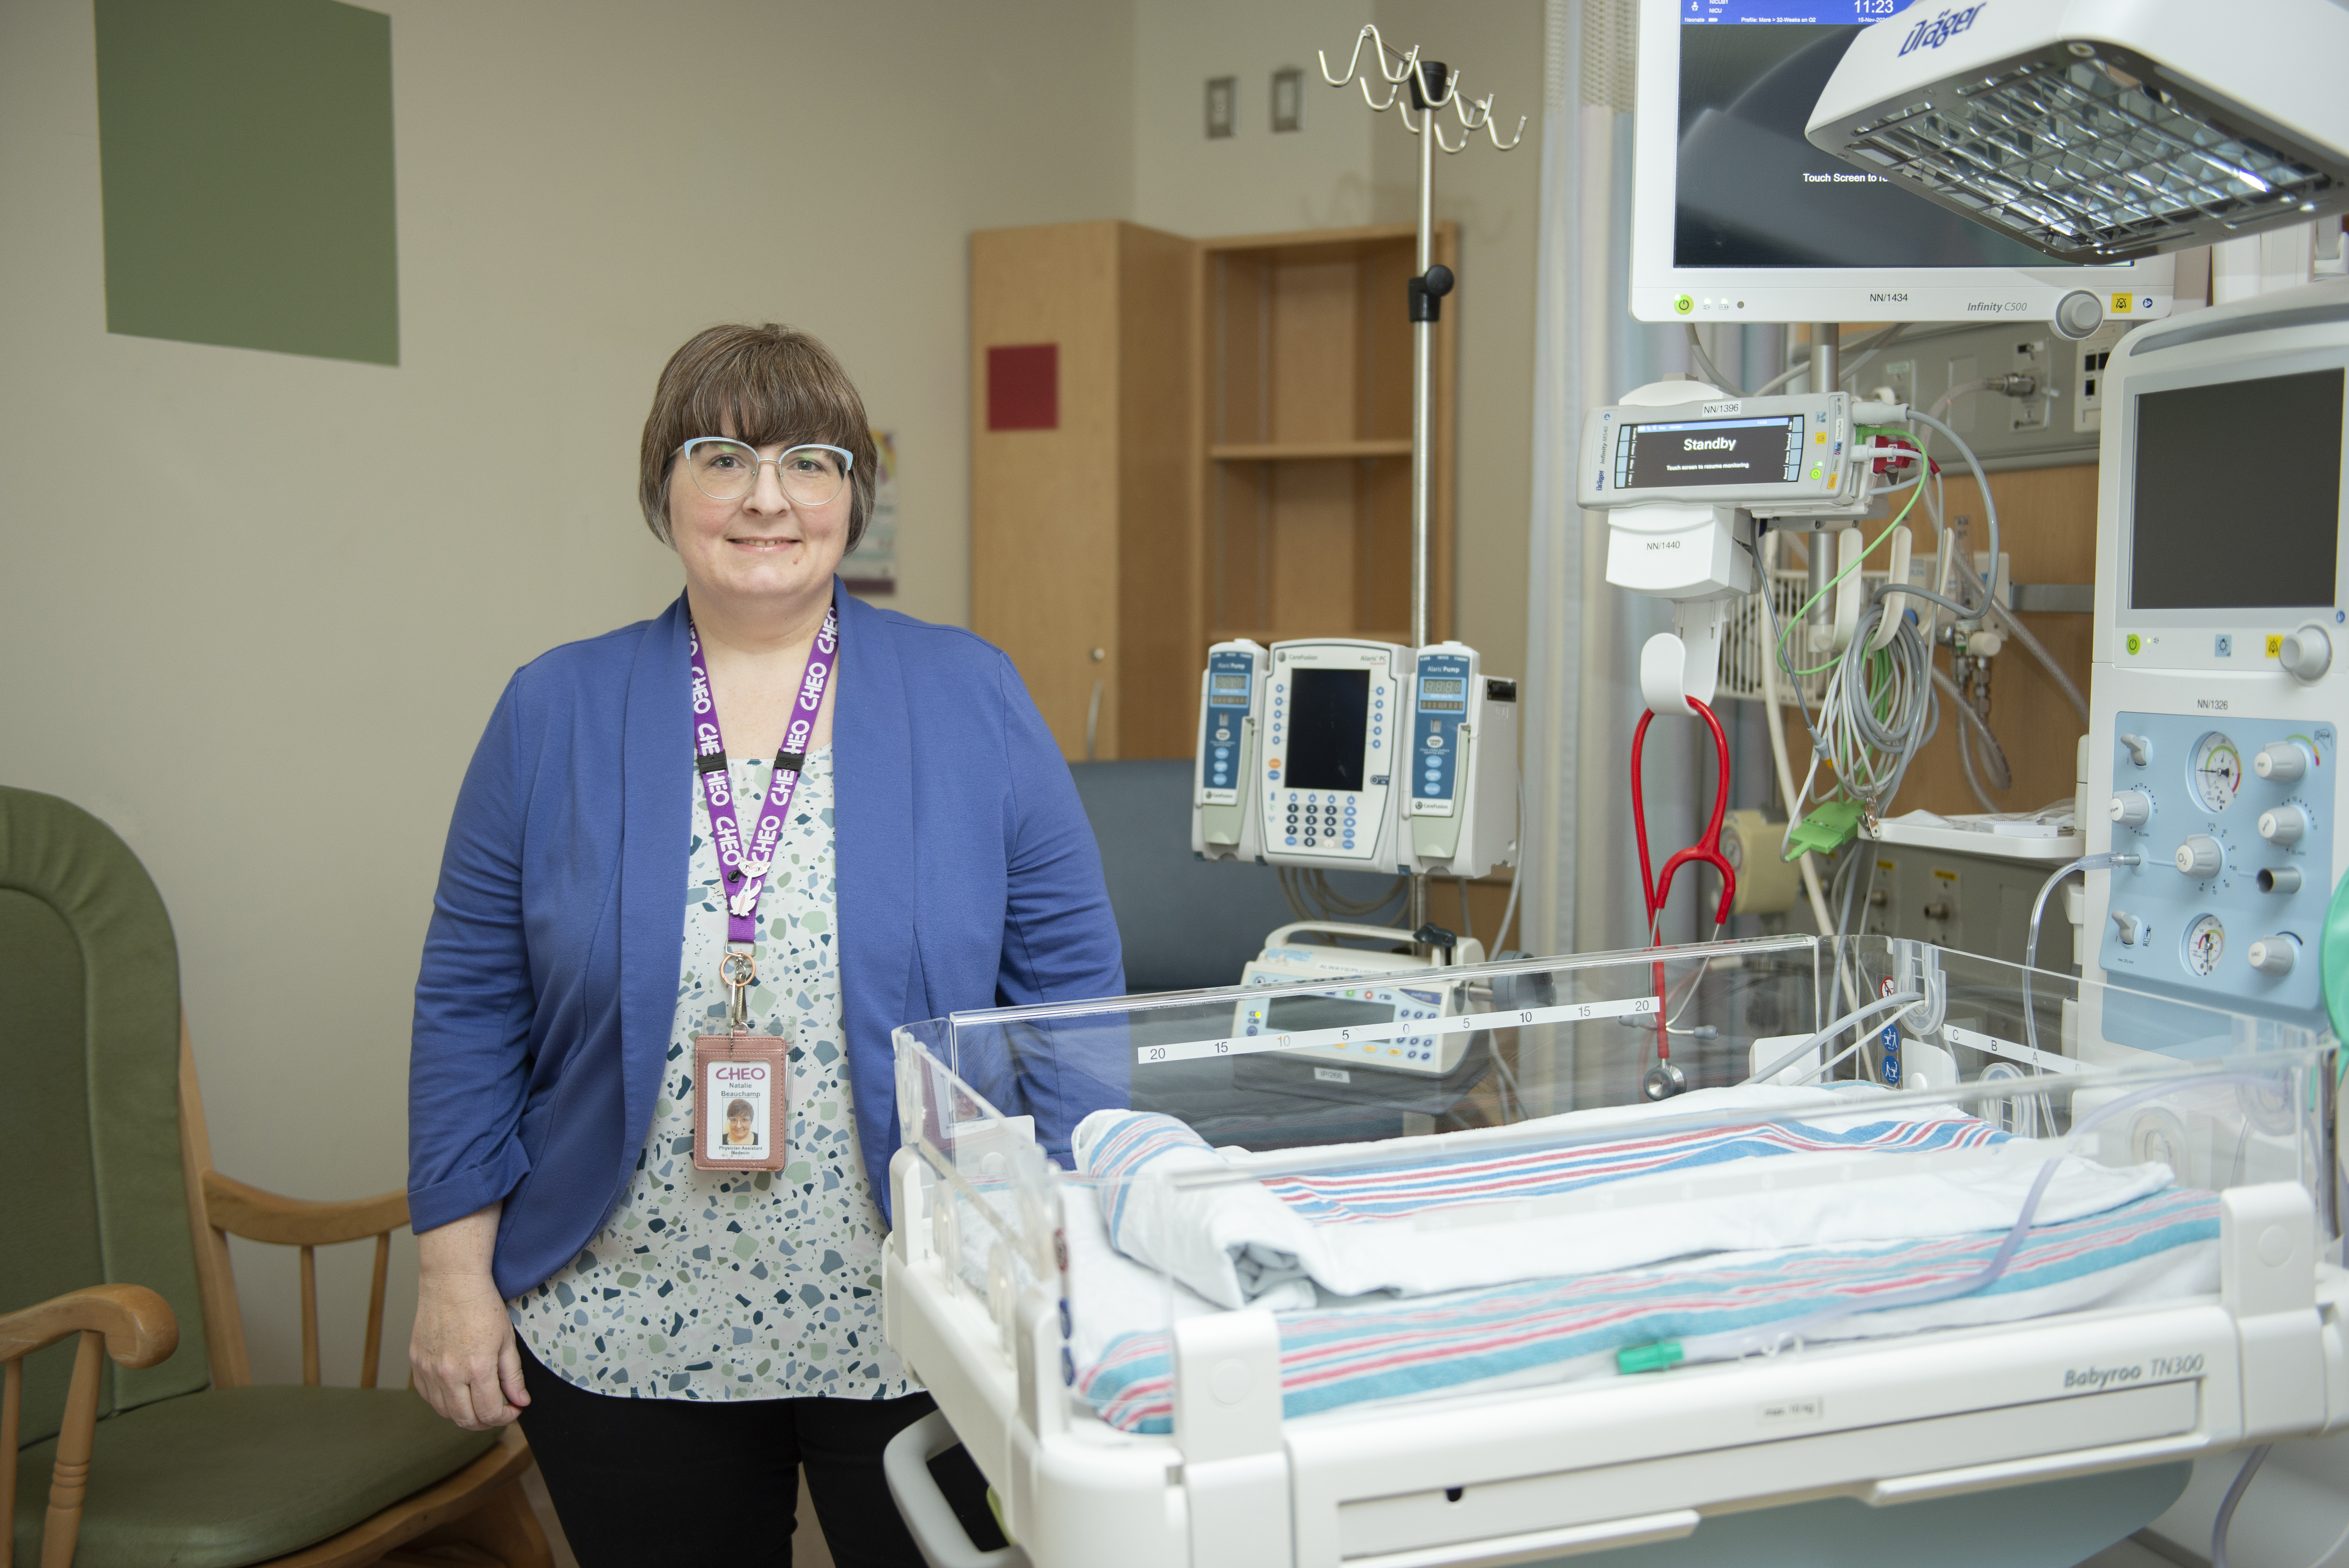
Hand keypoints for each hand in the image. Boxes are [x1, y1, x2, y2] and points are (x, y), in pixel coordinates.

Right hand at [409, 1203, 529, 1428]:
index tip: (514, 1408)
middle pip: (465, 1420)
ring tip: (480, 1400)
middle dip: (486, 1422)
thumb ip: (513, 1376)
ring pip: (445, 1412)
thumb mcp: (507, 1340)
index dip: (506, 1416)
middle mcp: (449, 1373)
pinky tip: (459, 1390)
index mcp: (477, 1367)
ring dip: (465, 1414)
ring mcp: (429, 1370)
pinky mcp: (416, 1365)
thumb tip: (521, 1402)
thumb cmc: (482, 1306)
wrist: (451, 1282)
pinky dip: (445, 1401)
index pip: (490, 1412)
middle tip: (498, 1410)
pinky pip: (429, 1397)